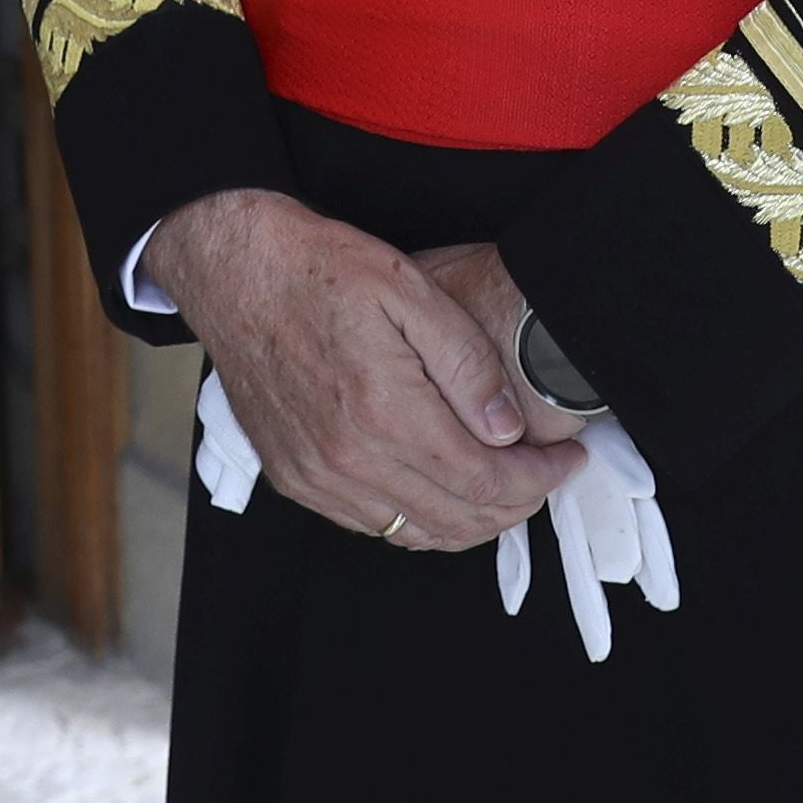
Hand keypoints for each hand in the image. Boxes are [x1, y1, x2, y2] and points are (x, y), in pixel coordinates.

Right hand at [146, 190, 578, 552]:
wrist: (235, 269)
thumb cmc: (320, 269)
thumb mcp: (410, 290)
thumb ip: (467, 364)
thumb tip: (508, 429)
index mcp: (385, 413)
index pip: (486, 480)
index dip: (539, 480)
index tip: (567, 460)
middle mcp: (348, 459)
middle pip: (458, 520)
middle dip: (516, 506)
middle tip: (544, 475)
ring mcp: (317, 476)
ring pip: (416, 534)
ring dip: (471, 521)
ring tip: (504, 485)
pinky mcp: (294, 477)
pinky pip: (372, 525)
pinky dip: (419, 519)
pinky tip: (441, 487)